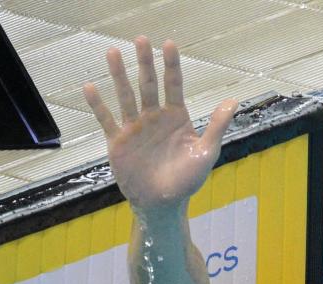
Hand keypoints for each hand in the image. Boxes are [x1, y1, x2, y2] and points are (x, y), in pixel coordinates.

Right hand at [83, 37, 237, 208]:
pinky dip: (98, 105)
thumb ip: (217, 126)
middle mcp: (154, 117)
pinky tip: (89, 87)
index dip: (171, 65)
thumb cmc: (187, 180)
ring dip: (118, 75)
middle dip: (144, 62)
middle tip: (141, 39)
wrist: (163, 204)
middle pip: (148, 84)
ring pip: (126, 96)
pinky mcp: (118, 142)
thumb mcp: (206, 153)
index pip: (173, 85)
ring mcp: (135, 128)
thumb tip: (233, 101)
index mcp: (176, 117)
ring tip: (112, 52)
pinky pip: (106, 120)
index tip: (169, 44)